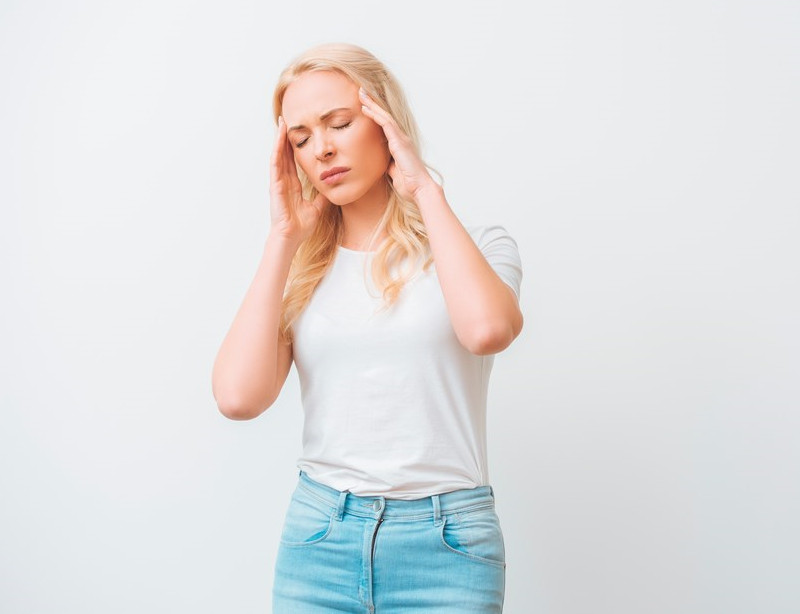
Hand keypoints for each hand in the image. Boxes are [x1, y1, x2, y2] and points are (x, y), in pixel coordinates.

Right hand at [269, 116, 329, 245]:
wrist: (292, 237)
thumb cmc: (301, 226)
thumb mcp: (318, 207)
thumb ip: (323, 196)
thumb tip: (334, 187)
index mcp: (293, 185)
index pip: (294, 161)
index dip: (295, 147)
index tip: (299, 133)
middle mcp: (284, 180)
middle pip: (285, 153)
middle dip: (286, 137)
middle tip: (288, 119)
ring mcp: (278, 181)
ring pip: (279, 154)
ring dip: (279, 137)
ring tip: (282, 121)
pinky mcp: (274, 184)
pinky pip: (275, 162)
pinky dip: (277, 148)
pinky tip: (279, 135)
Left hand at [358, 88, 437, 202]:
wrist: (420, 189)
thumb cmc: (409, 184)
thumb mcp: (393, 172)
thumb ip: (388, 164)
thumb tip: (382, 163)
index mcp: (399, 145)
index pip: (385, 125)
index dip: (374, 114)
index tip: (364, 105)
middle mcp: (401, 138)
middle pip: (384, 116)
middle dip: (372, 103)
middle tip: (361, 92)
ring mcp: (401, 138)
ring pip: (384, 116)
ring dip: (372, 104)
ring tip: (362, 94)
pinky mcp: (399, 141)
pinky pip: (386, 124)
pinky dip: (375, 115)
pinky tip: (366, 109)